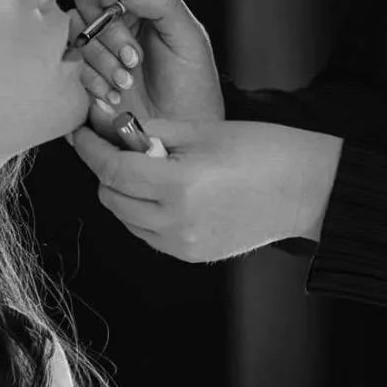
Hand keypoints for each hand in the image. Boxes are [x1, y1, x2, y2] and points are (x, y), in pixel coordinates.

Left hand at [67, 116, 343, 262]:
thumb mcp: (202, 130)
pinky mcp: (192, 255)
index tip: (80, 133)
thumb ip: (153, 132)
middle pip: (112, 197)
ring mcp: (183, 244)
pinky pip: (148, 233)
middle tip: (124, 145)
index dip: (90, 149)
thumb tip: (119, 131)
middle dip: (108, 170)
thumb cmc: (260, 149)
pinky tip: (166, 190)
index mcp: (177, 186)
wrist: (307, 189)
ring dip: (125, 192)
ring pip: (126, 217)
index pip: (112, 170)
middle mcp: (175, 222)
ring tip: (152, 168)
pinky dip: (144, 212)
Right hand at [71, 0, 223, 133]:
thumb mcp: (189, 39)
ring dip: (102, 58)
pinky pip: (66, 62)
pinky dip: (90, 79)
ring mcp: (92, 43)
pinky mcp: (77, 71)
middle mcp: (113, 15)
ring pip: (74, 30)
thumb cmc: (191, 88)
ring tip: (127, 82)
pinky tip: (113, 95)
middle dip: (109, 29)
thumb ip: (164, 3)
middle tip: (133, 57)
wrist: (175, 136)